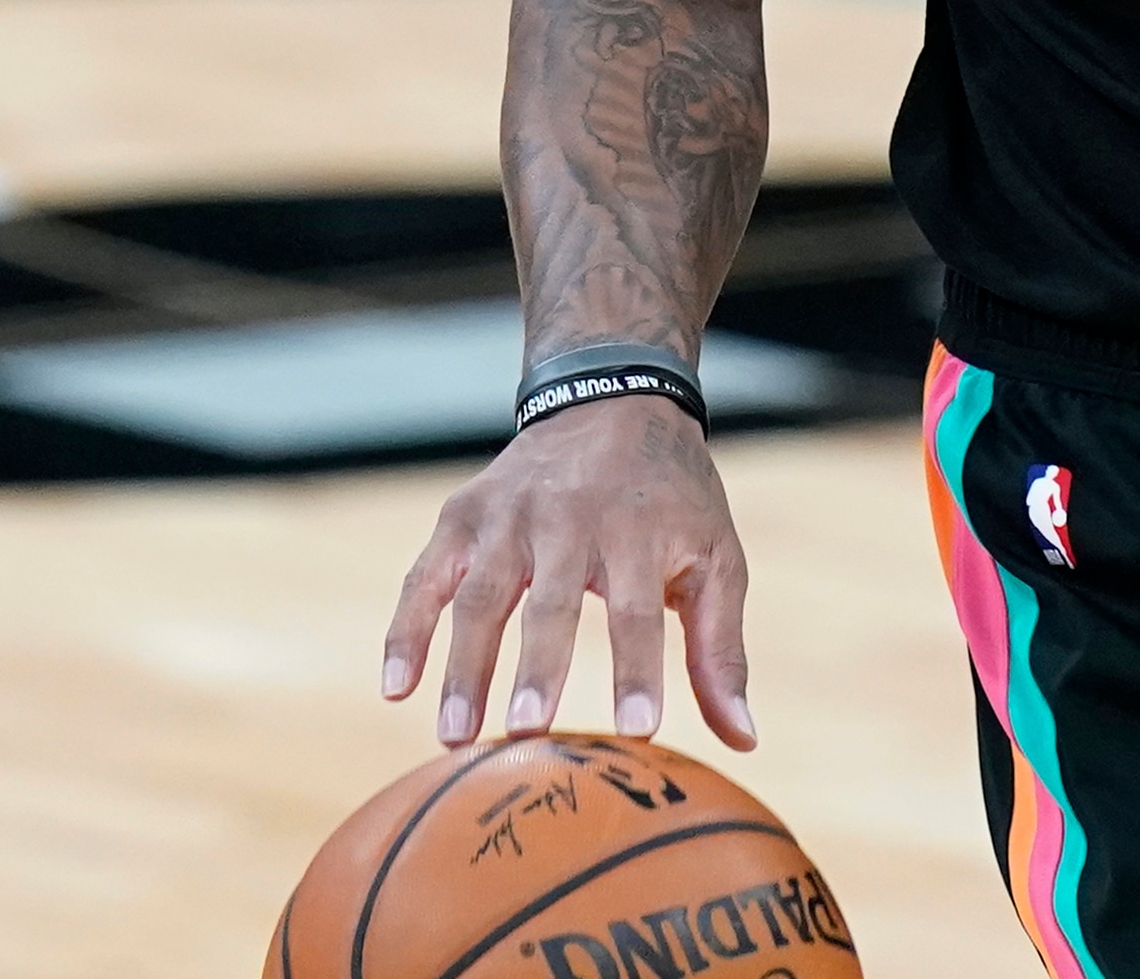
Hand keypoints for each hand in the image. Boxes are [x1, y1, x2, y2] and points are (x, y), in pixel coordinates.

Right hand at [381, 396, 755, 750]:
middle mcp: (569, 518)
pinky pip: (424, 578)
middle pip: (550, 603)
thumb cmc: (673, 497)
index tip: (638, 733)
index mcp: (638, 531)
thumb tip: (744, 741)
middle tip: (527, 733)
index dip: (638, 670)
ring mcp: (508, 516)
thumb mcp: (716, 556)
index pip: (638, 611)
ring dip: (464, 665)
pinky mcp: (462, 517)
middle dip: (539, 668)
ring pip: (479, 595)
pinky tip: (394, 687)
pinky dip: (406, 631)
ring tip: (455, 736)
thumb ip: (721, 649)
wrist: (611, 397)